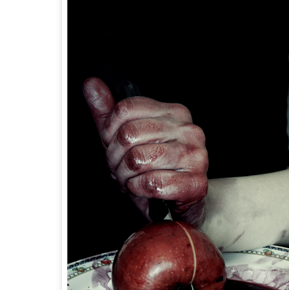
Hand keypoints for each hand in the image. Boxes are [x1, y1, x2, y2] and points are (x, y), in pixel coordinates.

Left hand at [82, 77, 208, 226]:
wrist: (179, 204)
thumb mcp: (126, 141)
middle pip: (129, 135)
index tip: (114, 146)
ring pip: (138, 159)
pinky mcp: (196, 183)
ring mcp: (196, 156)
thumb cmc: (153, 171)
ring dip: (126, 177)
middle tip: (122, 169)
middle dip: (116, 159)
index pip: (126, 109)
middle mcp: (189, 131)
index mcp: (175, 113)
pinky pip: (152, 183)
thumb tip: (92, 85)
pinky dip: (140, 190)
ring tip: (133, 180)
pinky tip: (145, 190)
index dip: (110, 132)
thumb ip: (108, 114)